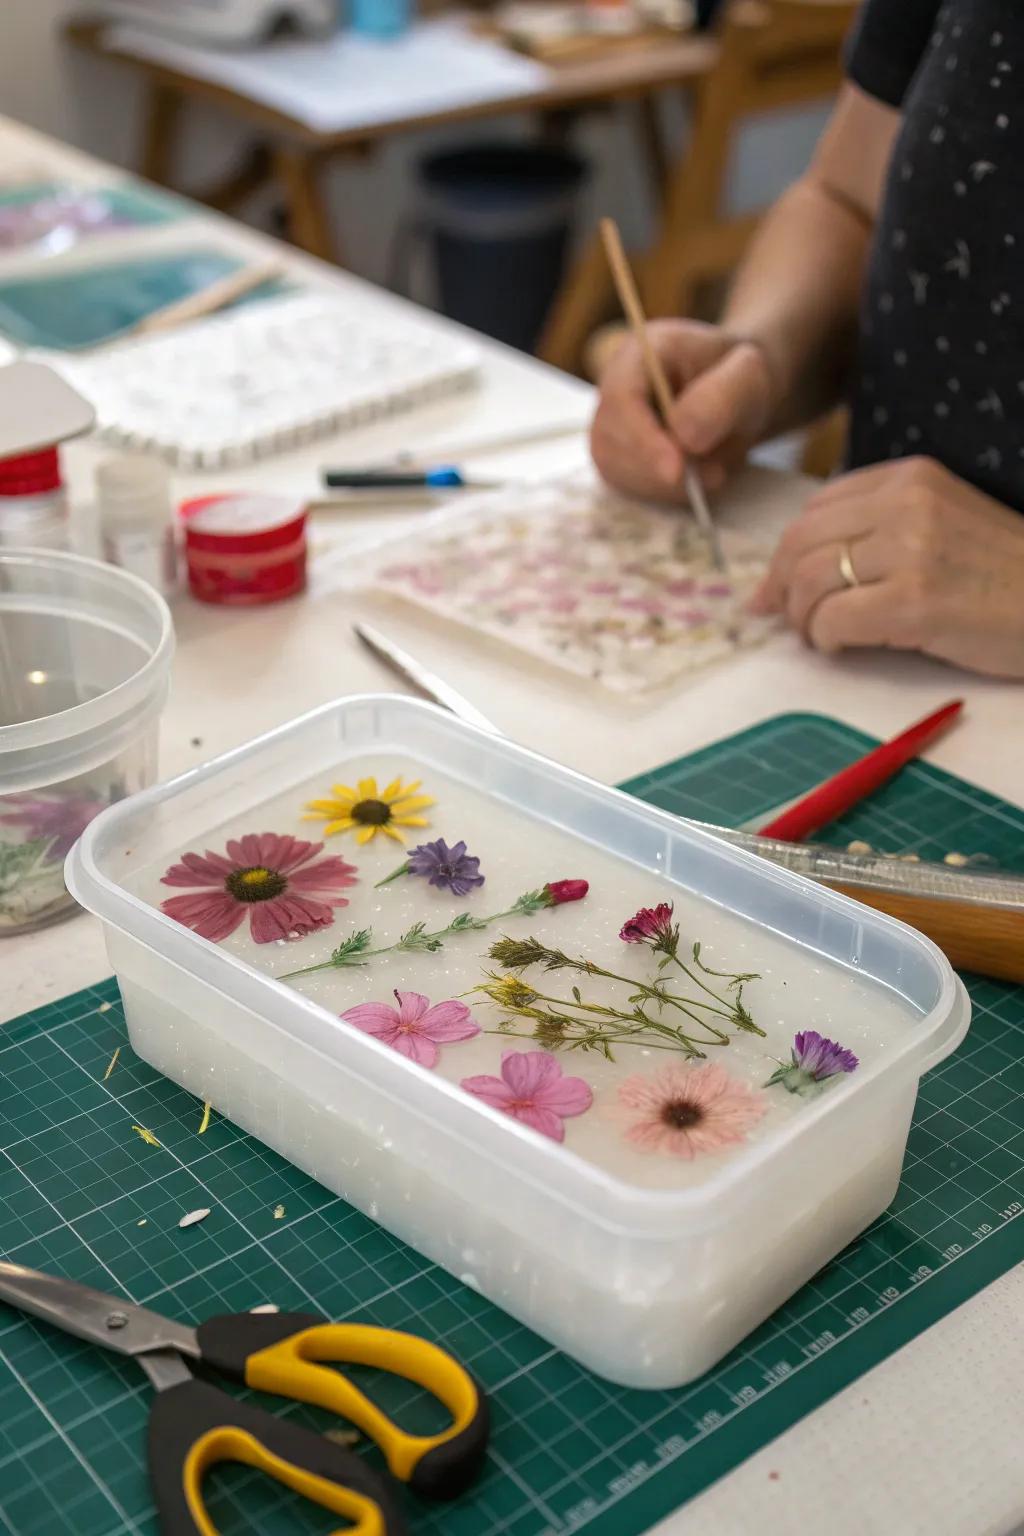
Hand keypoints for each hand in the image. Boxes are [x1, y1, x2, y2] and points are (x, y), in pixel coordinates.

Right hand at [589, 320, 774, 502]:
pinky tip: (697, 479)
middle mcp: (613, 387)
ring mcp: (611, 425)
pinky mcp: (618, 457)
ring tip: (714, 472)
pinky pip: (628, 486)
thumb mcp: (749, 377)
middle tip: (714, 475)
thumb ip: (721, 398)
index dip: (643, 438)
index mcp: (640, 353)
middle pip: (609, 439)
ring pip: (615, 469)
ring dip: (665, 485)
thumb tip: (685, 437)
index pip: (620, 397)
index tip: (677, 470)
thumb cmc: (741, 378)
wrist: (738, 393)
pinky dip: (665, 493)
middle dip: (657, 468)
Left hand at [752, 457, 1023, 677]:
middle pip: (801, 542)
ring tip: (820, 637)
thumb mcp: (943, 524)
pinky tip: (841, 647)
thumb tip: (796, 568)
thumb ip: (880, 528)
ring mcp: (911, 550)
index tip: (776, 588)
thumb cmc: (1002, 577)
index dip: (786, 553)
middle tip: (786, 620)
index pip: (816, 508)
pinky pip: (834, 618)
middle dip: (781, 588)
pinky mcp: (915, 600)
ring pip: (809, 580)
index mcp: (910, 478)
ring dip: (802, 618)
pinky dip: (825, 638)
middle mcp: (907, 504)